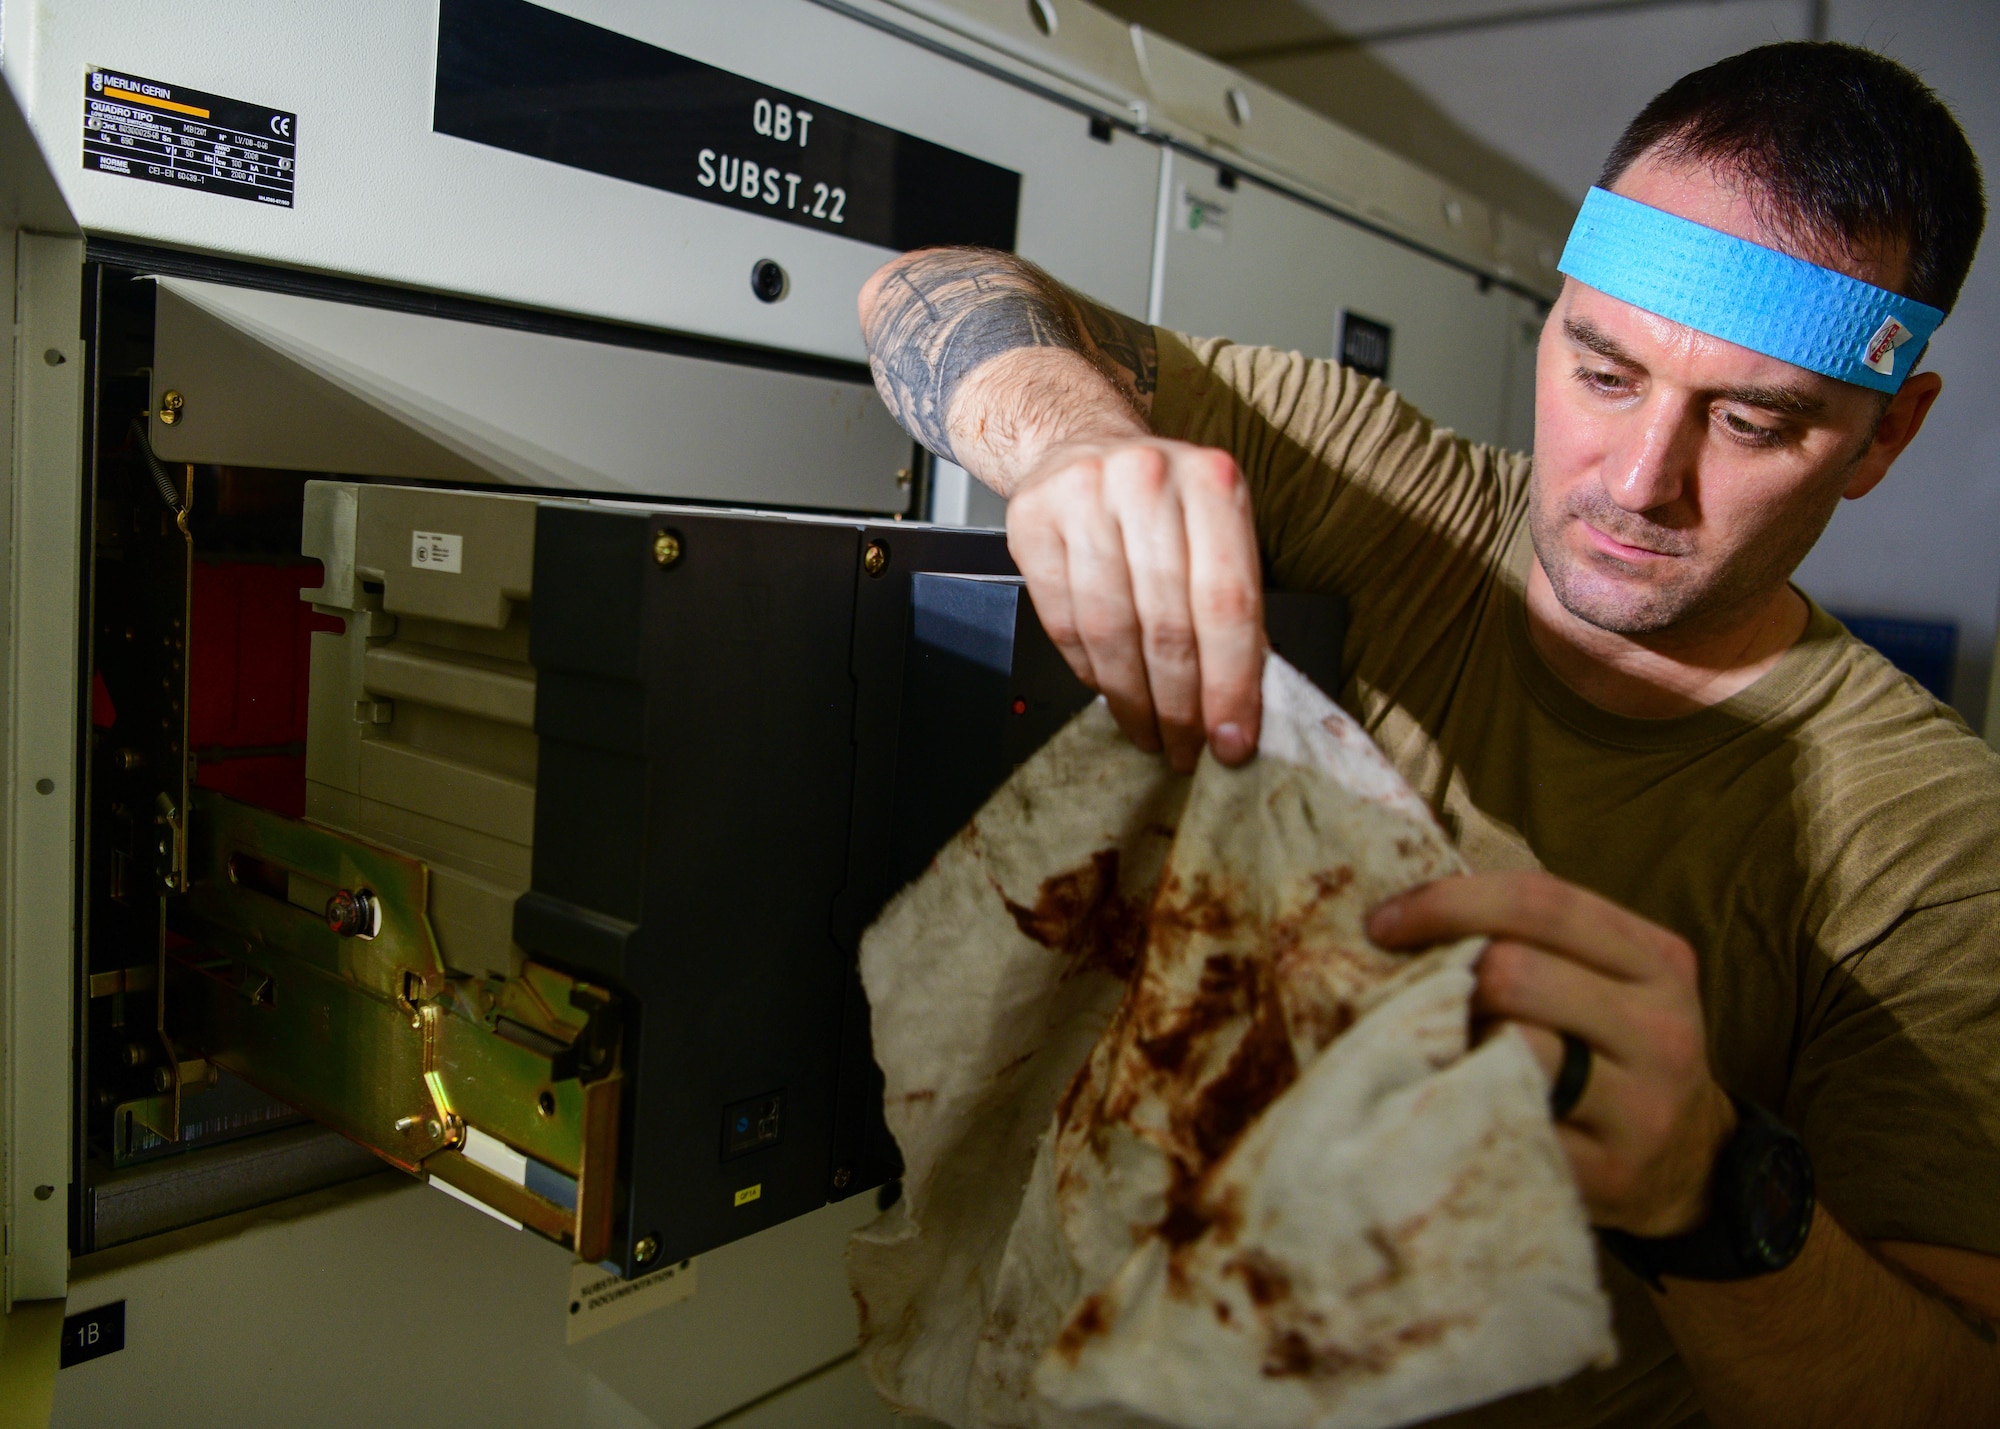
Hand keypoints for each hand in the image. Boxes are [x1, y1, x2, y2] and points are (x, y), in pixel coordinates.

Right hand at [1007, 435, 1264, 772]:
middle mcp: (1148, 478)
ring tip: (1149, 732)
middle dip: (1181, 705)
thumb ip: (1234, 607)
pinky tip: (1108, 689)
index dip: (1231, 683)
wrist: (1083, 445)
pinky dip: (1088, 669)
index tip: (1232, 740)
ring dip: (1132, 699)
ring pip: (1112, 629)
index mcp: (1214, 480)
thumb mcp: (1215, 533)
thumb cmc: (1163, 505)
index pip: (1228, 603)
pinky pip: (1063, 620)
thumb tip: (1241, 709)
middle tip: (1186, 748)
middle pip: (1169, 624)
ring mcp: (1082, 494)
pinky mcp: (1031, 519)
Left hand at [1366, 871, 1737, 1236]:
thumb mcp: (1605, 980)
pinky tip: (1449, 1098)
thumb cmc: (1612, 1052)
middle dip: (1448, 977)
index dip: (1449, 901)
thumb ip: (1534, 940)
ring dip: (1457, 1043)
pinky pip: (1512, 1120)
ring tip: (1440, 1049)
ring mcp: (1641, 1106)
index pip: (1541, 902)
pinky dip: (1467, 1103)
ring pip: (1517, 1046)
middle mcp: (1661, 1028)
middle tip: (1411, 997)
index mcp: (1658, 961)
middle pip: (1518, 972)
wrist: (1688, 1167)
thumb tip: (1409, 909)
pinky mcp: (1610, 1173)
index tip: (1383, 920)